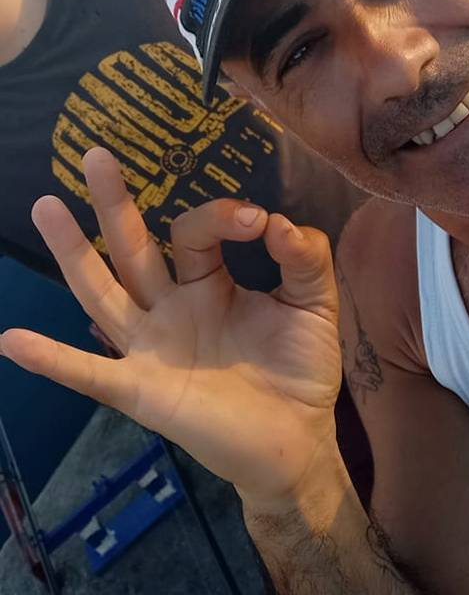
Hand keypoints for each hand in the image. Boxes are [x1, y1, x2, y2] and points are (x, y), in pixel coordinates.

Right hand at [0, 148, 342, 506]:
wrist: (299, 439)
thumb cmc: (301, 369)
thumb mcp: (314, 305)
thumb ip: (305, 260)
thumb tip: (278, 221)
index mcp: (209, 283)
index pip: (194, 232)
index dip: (220, 215)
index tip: (257, 221)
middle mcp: (171, 307)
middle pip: (132, 248)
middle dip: (114, 204)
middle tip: (96, 155)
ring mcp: (151, 348)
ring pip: (103, 292)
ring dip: (73, 253)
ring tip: (45, 206)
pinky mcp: (143, 390)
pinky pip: (90, 374)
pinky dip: (53, 360)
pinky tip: (11, 339)